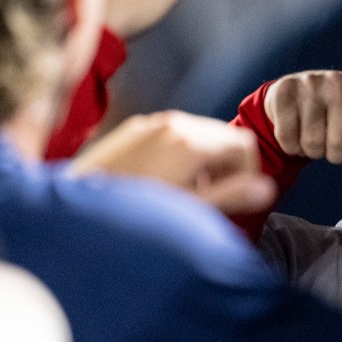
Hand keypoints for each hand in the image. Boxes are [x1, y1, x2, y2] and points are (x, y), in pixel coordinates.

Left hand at [69, 111, 275, 214]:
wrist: (74, 213)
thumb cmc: (137, 217)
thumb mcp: (190, 212)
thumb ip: (232, 197)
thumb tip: (267, 189)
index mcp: (191, 142)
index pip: (243, 143)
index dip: (250, 172)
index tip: (240, 197)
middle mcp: (172, 124)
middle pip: (222, 136)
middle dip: (227, 165)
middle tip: (215, 197)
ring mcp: (149, 124)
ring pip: (197, 134)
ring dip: (204, 161)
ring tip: (189, 193)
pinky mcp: (131, 130)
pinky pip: (171, 134)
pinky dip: (180, 154)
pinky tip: (164, 183)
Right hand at [265, 71, 341, 162]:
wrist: (298, 93)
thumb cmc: (340, 112)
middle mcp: (341, 81)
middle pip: (340, 143)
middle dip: (336, 154)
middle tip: (331, 141)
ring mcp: (311, 85)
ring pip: (313, 144)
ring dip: (313, 151)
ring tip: (314, 135)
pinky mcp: (284, 92)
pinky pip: (288, 138)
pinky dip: (291, 146)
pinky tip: (296, 131)